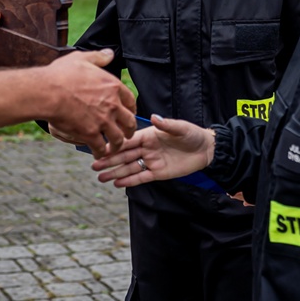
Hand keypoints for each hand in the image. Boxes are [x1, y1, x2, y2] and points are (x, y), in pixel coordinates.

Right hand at [40, 50, 136, 156]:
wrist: (47, 92)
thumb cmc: (61, 74)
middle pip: (129, 122)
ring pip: (117, 138)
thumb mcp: (81, 59)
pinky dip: (100, 152)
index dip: (132, 109)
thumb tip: (110, 53)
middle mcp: (112, 105)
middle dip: (130, 130)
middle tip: (127, 134)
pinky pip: (101, 147)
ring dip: (117, 144)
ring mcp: (103, 121)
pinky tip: (98, 154)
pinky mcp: (90, 134)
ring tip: (113, 148)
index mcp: (112, 86)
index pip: (130, 100)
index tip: (129, 113)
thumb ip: (98, 57)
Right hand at [92, 115, 213, 187]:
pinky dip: (130, 181)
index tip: (101, 147)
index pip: (128, 140)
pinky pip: (141, 177)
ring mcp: (151, 161)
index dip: (115, 144)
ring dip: (115, 172)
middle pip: (124, 155)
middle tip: (94, 164)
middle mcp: (147, 148)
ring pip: (129, 168)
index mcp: (149, 135)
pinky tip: (117, 183)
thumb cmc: (192, 134)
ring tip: (101, 177)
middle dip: (109, 160)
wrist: (205, 150)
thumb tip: (154, 117)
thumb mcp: (180, 128)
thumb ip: (166, 124)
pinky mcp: (158, 173)